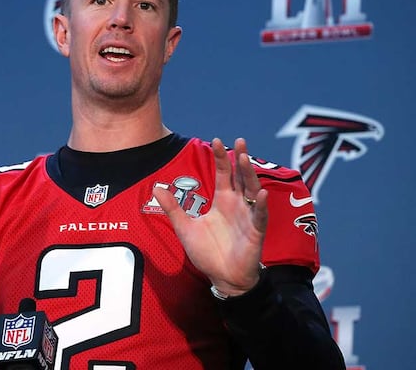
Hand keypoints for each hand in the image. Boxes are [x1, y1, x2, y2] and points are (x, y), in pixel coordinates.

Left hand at [153, 137, 267, 295]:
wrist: (222, 277)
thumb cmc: (207, 252)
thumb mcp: (185, 227)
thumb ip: (172, 208)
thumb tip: (156, 188)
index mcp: (222, 201)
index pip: (224, 174)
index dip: (222, 158)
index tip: (216, 140)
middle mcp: (238, 205)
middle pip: (241, 177)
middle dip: (240, 159)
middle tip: (239, 141)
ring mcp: (248, 217)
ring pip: (252, 191)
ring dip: (250, 175)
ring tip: (246, 158)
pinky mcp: (256, 232)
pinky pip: (260, 216)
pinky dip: (261, 205)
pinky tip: (261, 193)